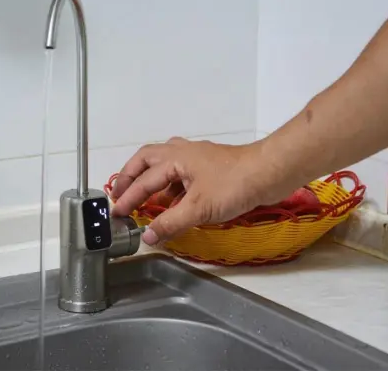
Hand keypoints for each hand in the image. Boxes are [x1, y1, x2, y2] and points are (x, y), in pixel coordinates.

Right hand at [111, 137, 285, 245]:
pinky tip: (173, 203)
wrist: (270, 172)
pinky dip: (170, 185)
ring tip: (143, 199)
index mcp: (174, 158)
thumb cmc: (234, 185)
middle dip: (130, 177)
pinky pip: (180, 173)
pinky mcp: (209, 167)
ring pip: (163, 164)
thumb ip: (170, 223)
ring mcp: (196, 158)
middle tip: (120, 194)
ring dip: (150, 179)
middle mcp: (181, 152)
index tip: (117, 214)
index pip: (144, 181)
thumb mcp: (198, 209)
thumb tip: (147, 236)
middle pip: (146, 159)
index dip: (128, 199)